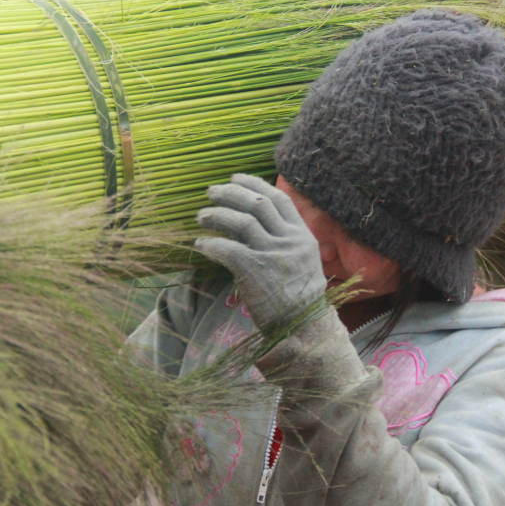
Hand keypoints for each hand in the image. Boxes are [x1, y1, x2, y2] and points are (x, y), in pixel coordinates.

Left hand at [194, 173, 327, 332]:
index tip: (236, 178)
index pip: (278, 199)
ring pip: (241, 222)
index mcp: (302, 235)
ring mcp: (273, 254)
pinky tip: (201, 245)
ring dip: (217, 215)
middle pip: (257, 205)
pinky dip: (211, 244)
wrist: (303, 327)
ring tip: (201, 216)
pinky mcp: (255, 271)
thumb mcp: (301, 261)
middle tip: (211, 192)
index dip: (254, 185)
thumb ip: (282, 240)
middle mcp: (289, 240)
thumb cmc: (299, 298)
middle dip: (231, 194)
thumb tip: (247, 221)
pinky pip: (227, 249)